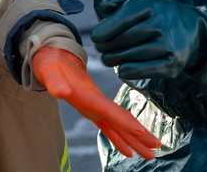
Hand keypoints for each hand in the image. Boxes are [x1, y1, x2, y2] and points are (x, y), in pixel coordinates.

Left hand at [32, 47, 159, 159]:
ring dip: (134, 140)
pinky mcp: (90, 109)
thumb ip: (55, 82)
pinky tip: (128, 152)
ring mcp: (95, 106)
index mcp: (89, 95)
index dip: (126, 122)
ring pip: (119, 126)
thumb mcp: (49, 71)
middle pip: (122, 120)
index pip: (112, 111)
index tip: (142, 133)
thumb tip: (60, 92)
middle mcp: (97, 102)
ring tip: (150, 154)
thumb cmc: (50, 63)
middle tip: (157, 146)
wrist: (54, 53)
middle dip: (140, 134)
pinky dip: (119, 139)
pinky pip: (108, 127)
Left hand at [92, 0, 206, 83]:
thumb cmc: (162, 15)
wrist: (197, 30)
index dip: (103, 32)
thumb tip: (102, 7)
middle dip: (106, 47)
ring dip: (114, 60)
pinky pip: (141, 70)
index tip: (96, 38)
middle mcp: (160, 22)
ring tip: (110, 59)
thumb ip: (121, 4)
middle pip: (121, 40)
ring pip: (128, 56)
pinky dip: (127, 71)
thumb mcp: (144, 2)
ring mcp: (168, 44)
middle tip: (102, 51)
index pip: (119, 20)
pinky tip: (122, 68)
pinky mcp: (173, 64)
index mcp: (149, 4)